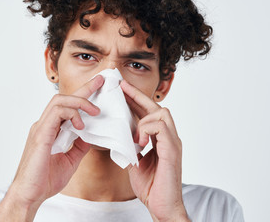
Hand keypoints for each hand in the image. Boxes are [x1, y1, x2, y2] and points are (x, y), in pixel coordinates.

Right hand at [0, 75, 103, 221]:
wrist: (30, 195)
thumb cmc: (45, 179)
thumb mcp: (71, 160)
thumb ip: (79, 146)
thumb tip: (91, 136)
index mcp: (51, 130)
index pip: (67, 107)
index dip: (83, 94)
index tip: (98, 86)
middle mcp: (44, 125)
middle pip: (64, 98)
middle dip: (84, 89)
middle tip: (100, 83)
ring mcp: (41, 128)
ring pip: (59, 102)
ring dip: (80, 102)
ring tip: (95, 111)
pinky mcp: (40, 135)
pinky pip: (56, 114)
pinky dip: (71, 114)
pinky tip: (80, 125)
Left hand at [120, 80, 188, 221]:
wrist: (162, 206)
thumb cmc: (151, 186)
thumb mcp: (136, 162)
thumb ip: (132, 147)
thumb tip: (121, 137)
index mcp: (160, 139)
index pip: (149, 113)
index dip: (136, 100)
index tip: (122, 90)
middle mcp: (169, 137)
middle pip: (156, 107)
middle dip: (138, 95)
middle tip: (122, 87)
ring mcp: (173, 143)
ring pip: (163, 113)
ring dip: (144, 118)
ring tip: (134, 134)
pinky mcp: (172, 151)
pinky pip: (162, 128)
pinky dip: (147, 130)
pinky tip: (139, 141)